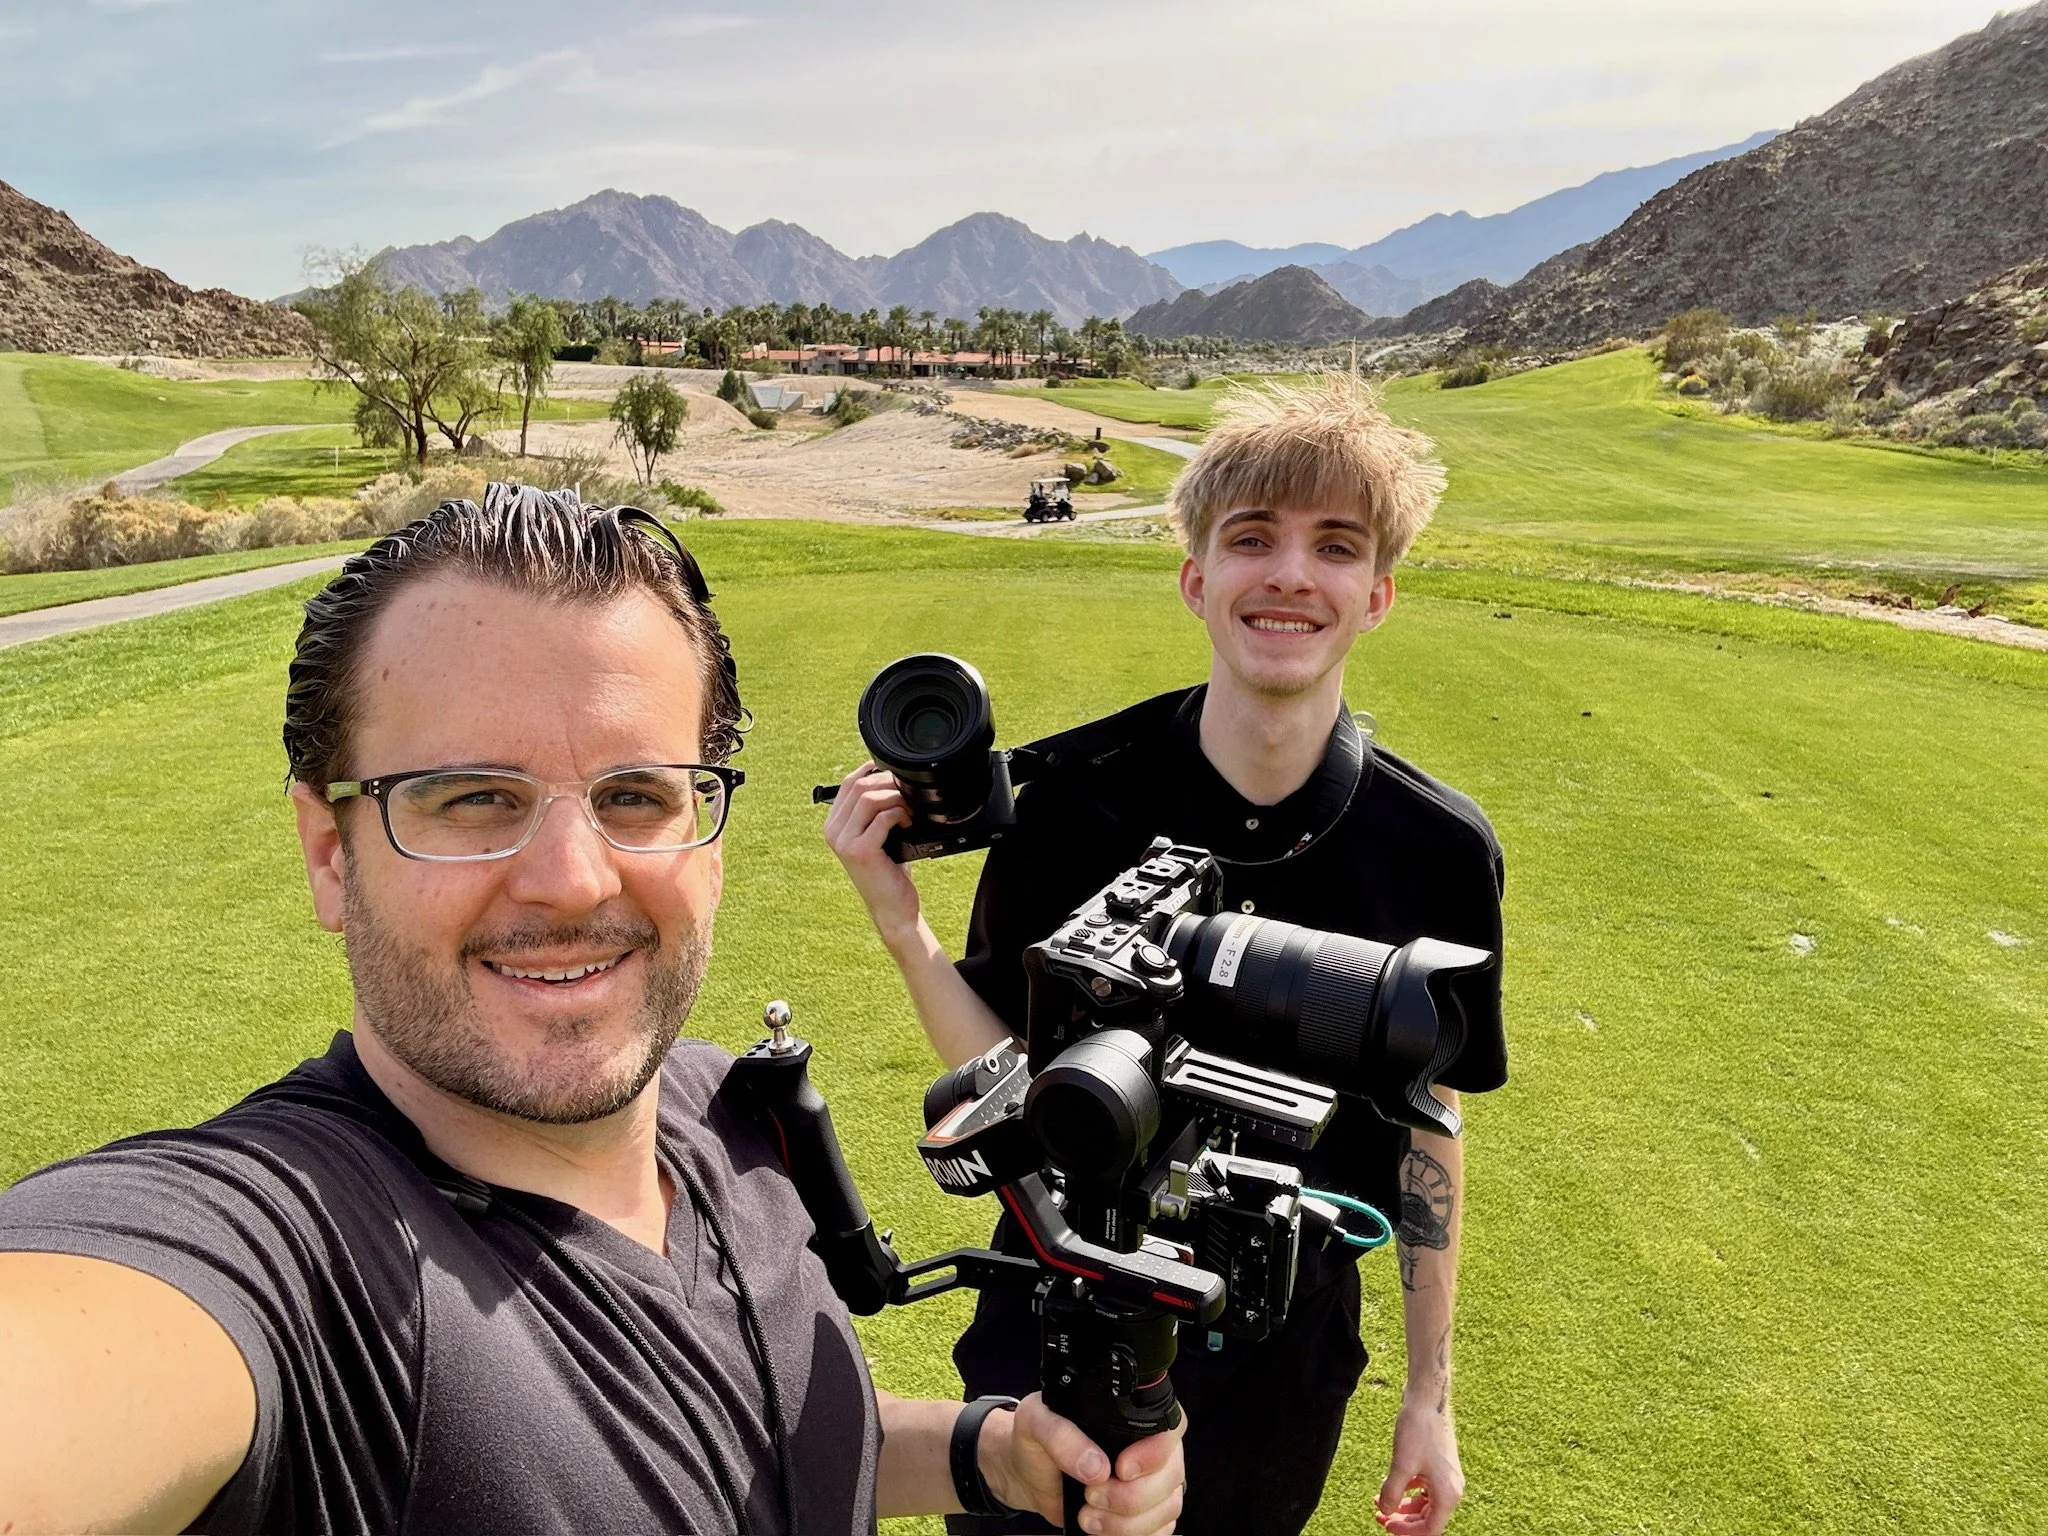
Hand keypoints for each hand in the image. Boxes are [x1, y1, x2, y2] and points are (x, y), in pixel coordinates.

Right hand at [821, 762, 920, 946]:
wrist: (892, 907)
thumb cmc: (888, 870)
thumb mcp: (877, 836)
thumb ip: (874, 811)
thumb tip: (888, 777)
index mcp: (833, 825)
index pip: (847, 783)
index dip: (870, 770)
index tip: (891, 769)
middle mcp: (833, 832)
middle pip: (858, 786)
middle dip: (888, 783)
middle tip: (906, 794)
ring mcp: (844, 841)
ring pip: (869, 798)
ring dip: (895, 798)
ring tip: (908, 811)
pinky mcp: (860, 850)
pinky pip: (882, 817)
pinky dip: (899, 814)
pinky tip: (908, 824)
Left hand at [982, 1394, 1185, 1535]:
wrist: (1028, 1474)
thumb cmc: (1036, 1441)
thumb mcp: (1035, 1422)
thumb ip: (1061, 1436)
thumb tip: (1095, 1466)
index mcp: (1132, 1416)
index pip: (1170, 1431)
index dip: (1153, 1455)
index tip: (1121, 1469)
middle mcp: (1150, 1446)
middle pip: (1170, 1476)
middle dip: (1129, 1497)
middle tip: (1090, 1495)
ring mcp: (1153, 1482)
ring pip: (1167, 1508)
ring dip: (1126, 1522)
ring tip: (1087, 1516)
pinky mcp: (1148, 1512)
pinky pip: (1160, 1530)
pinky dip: (1130, 1535)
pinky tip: (1102, 1528)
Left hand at [1375, 1400, 1462, 1534]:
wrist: (1427, 1399)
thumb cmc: (1418, 1430)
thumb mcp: (1401, 1465)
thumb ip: (1392, 1493)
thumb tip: (1385, 1511)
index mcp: (1448, 1494)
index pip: (1430, 1529)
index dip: (1407, 1532)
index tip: (1386, 1523)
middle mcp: (1451, 1489)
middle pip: (1428, 1519)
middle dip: (1403, 1520)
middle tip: (1379, 1515)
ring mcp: (1445, 1477)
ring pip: (1425, 1504)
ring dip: (1404, 1507)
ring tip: (1381, 1503)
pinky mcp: (1438, 1466)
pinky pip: (1424, 1489)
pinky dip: (1408, 1491)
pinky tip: (1393, 1486)